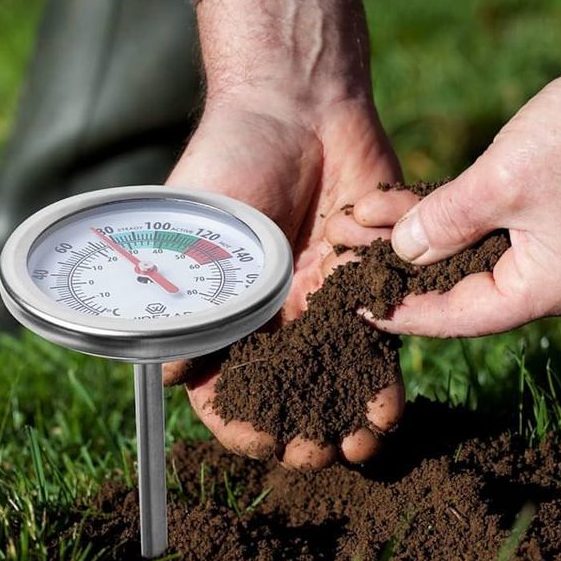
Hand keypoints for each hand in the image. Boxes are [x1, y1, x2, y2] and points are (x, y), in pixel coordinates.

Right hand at [164, 95, 404, 467]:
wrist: (295, 105)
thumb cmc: (231, 157)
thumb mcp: (200, 230)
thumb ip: (193, 303)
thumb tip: (171, 377)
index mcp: (224, 312)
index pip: (225, 385)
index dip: (237, 421)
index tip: (257, 440)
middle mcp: (271, 317)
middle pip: (285, 393)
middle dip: (299, 432)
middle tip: (313, 456)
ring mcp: (318, 303)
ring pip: (333, 377)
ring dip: (345, 418)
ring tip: (359, 448)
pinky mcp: (363, 283)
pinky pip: (375, 339)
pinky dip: (381, 377)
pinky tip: (389, 408)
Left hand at [326, 44, 560, 336]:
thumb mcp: (499, 182)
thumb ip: (442, 224)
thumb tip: (401, 252)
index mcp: (554, 289)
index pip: (463, 316)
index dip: (406, 312)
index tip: (361, 308)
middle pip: (472, 289)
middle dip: (414, 272)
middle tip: (362, 269)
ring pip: (487, 260)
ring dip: (436, 242)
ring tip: (382, 230)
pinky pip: (509, 239)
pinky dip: (469, 225)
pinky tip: (427, 212)